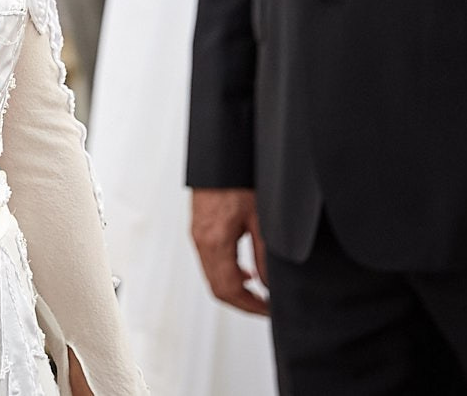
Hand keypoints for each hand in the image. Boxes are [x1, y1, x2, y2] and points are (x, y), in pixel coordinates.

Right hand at [191, 187, 269, 315]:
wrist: (221, 156)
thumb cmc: (238, 178)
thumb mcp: (260, 219)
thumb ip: (263, 256)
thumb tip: (268, 284)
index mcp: (214, 241)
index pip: (228, 289)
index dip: (250, 306)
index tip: (268, 310)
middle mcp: (201, 240)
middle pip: (217, 288)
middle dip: (242, 303)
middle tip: (265, 307)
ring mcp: (198, 234)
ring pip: (212, 276)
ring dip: (234, 289)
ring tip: (259, 293)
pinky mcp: (200, 228)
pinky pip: (209, 261)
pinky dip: (227, 274)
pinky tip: (245, 271)